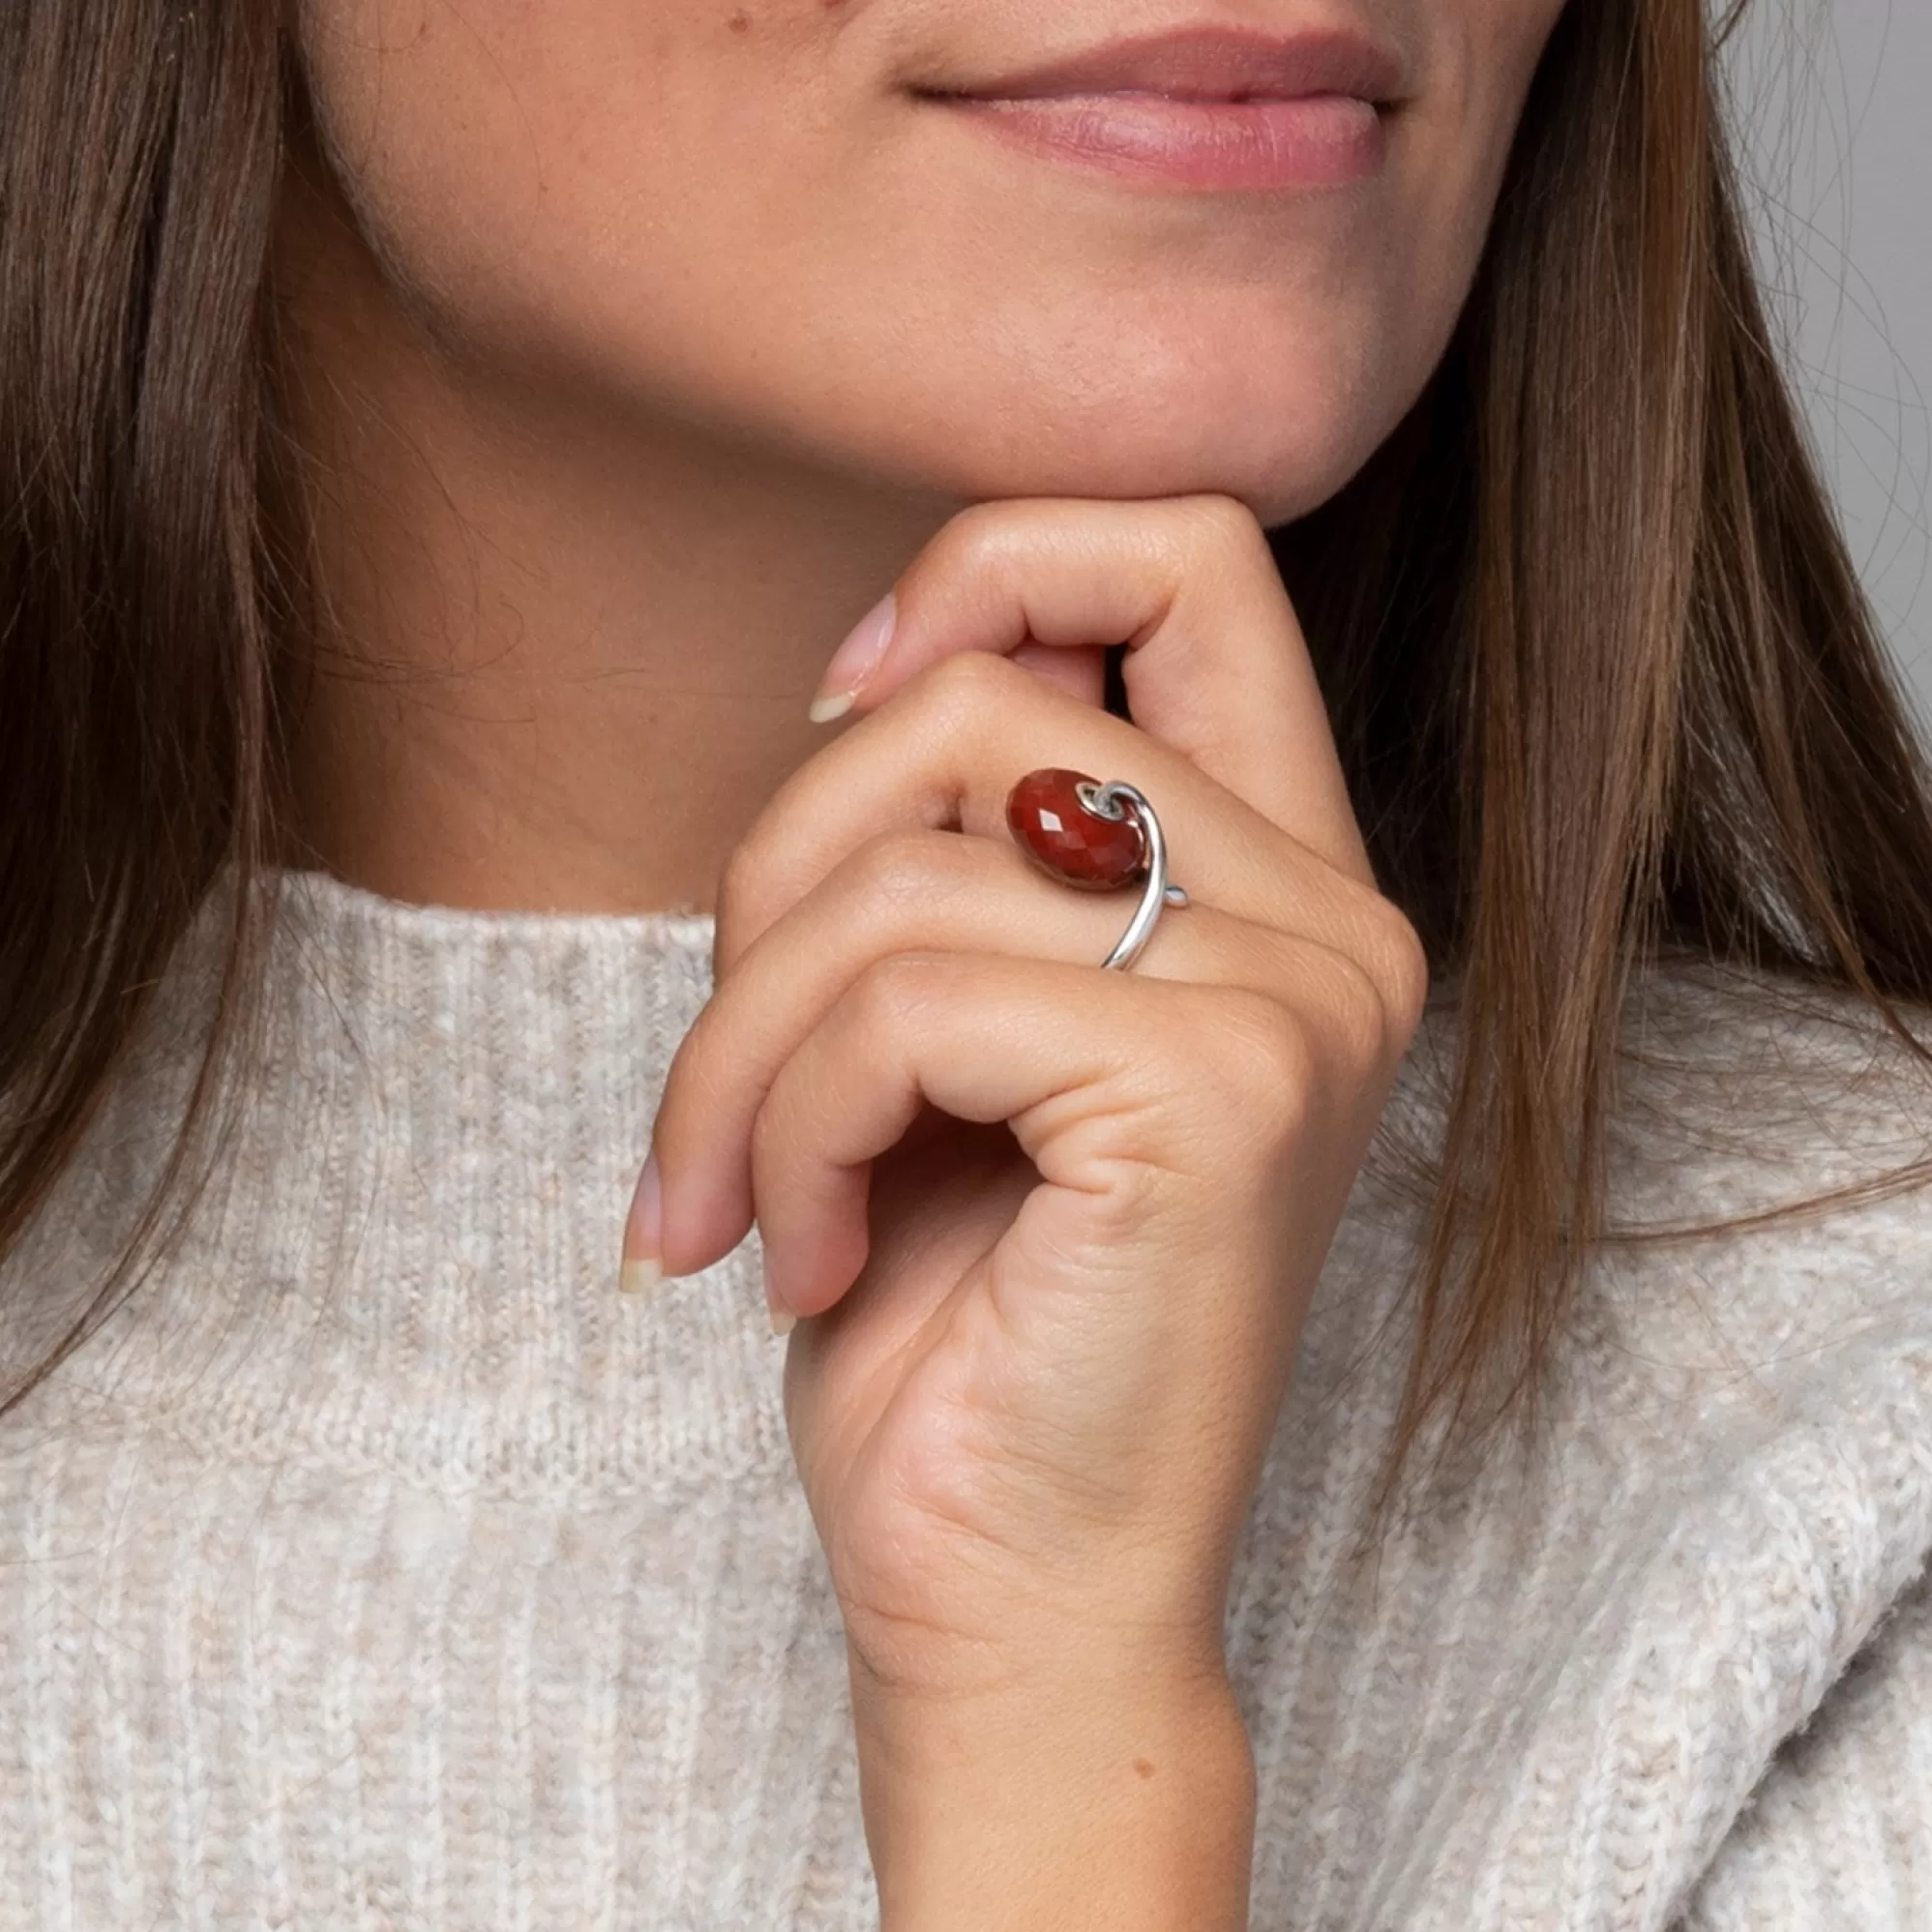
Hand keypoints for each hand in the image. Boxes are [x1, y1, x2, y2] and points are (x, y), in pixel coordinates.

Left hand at [640, 495, 1427, 1925]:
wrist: (1017, 1602)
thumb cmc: (960, 1327)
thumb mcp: (942, 1037)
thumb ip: (964, 846)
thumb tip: (883, 668)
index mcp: (1281, 888)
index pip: (1190, 558)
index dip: (996, 564)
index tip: (843, 701)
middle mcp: (1329, 923)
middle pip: (987, 694)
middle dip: (783, 859)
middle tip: (738, 1062)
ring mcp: (1296, 999)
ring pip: (907, 859)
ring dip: (743, 1037)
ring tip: (737, 1194)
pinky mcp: (1215, 1093)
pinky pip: (901, 1000)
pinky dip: (779, 1122)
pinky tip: (791, 1256)